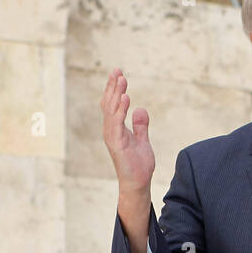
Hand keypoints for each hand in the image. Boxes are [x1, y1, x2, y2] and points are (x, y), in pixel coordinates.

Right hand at [100, 68, 154, 196]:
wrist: (138, 183)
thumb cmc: (138, 164)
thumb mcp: (142, 140)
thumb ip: (140, 125)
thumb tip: (141, 109)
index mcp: (116, 128)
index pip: (112, 104)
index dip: (114, 89)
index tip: (119, 73)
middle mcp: (110, 130)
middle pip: (109, 103)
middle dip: (113, 86)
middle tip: (117, 69)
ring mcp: (112, 136)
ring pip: (111, 110)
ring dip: (116, 94)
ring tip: (122, 79)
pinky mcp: (117, 143)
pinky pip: (117, 123)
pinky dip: (120, 110)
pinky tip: (125, 98)